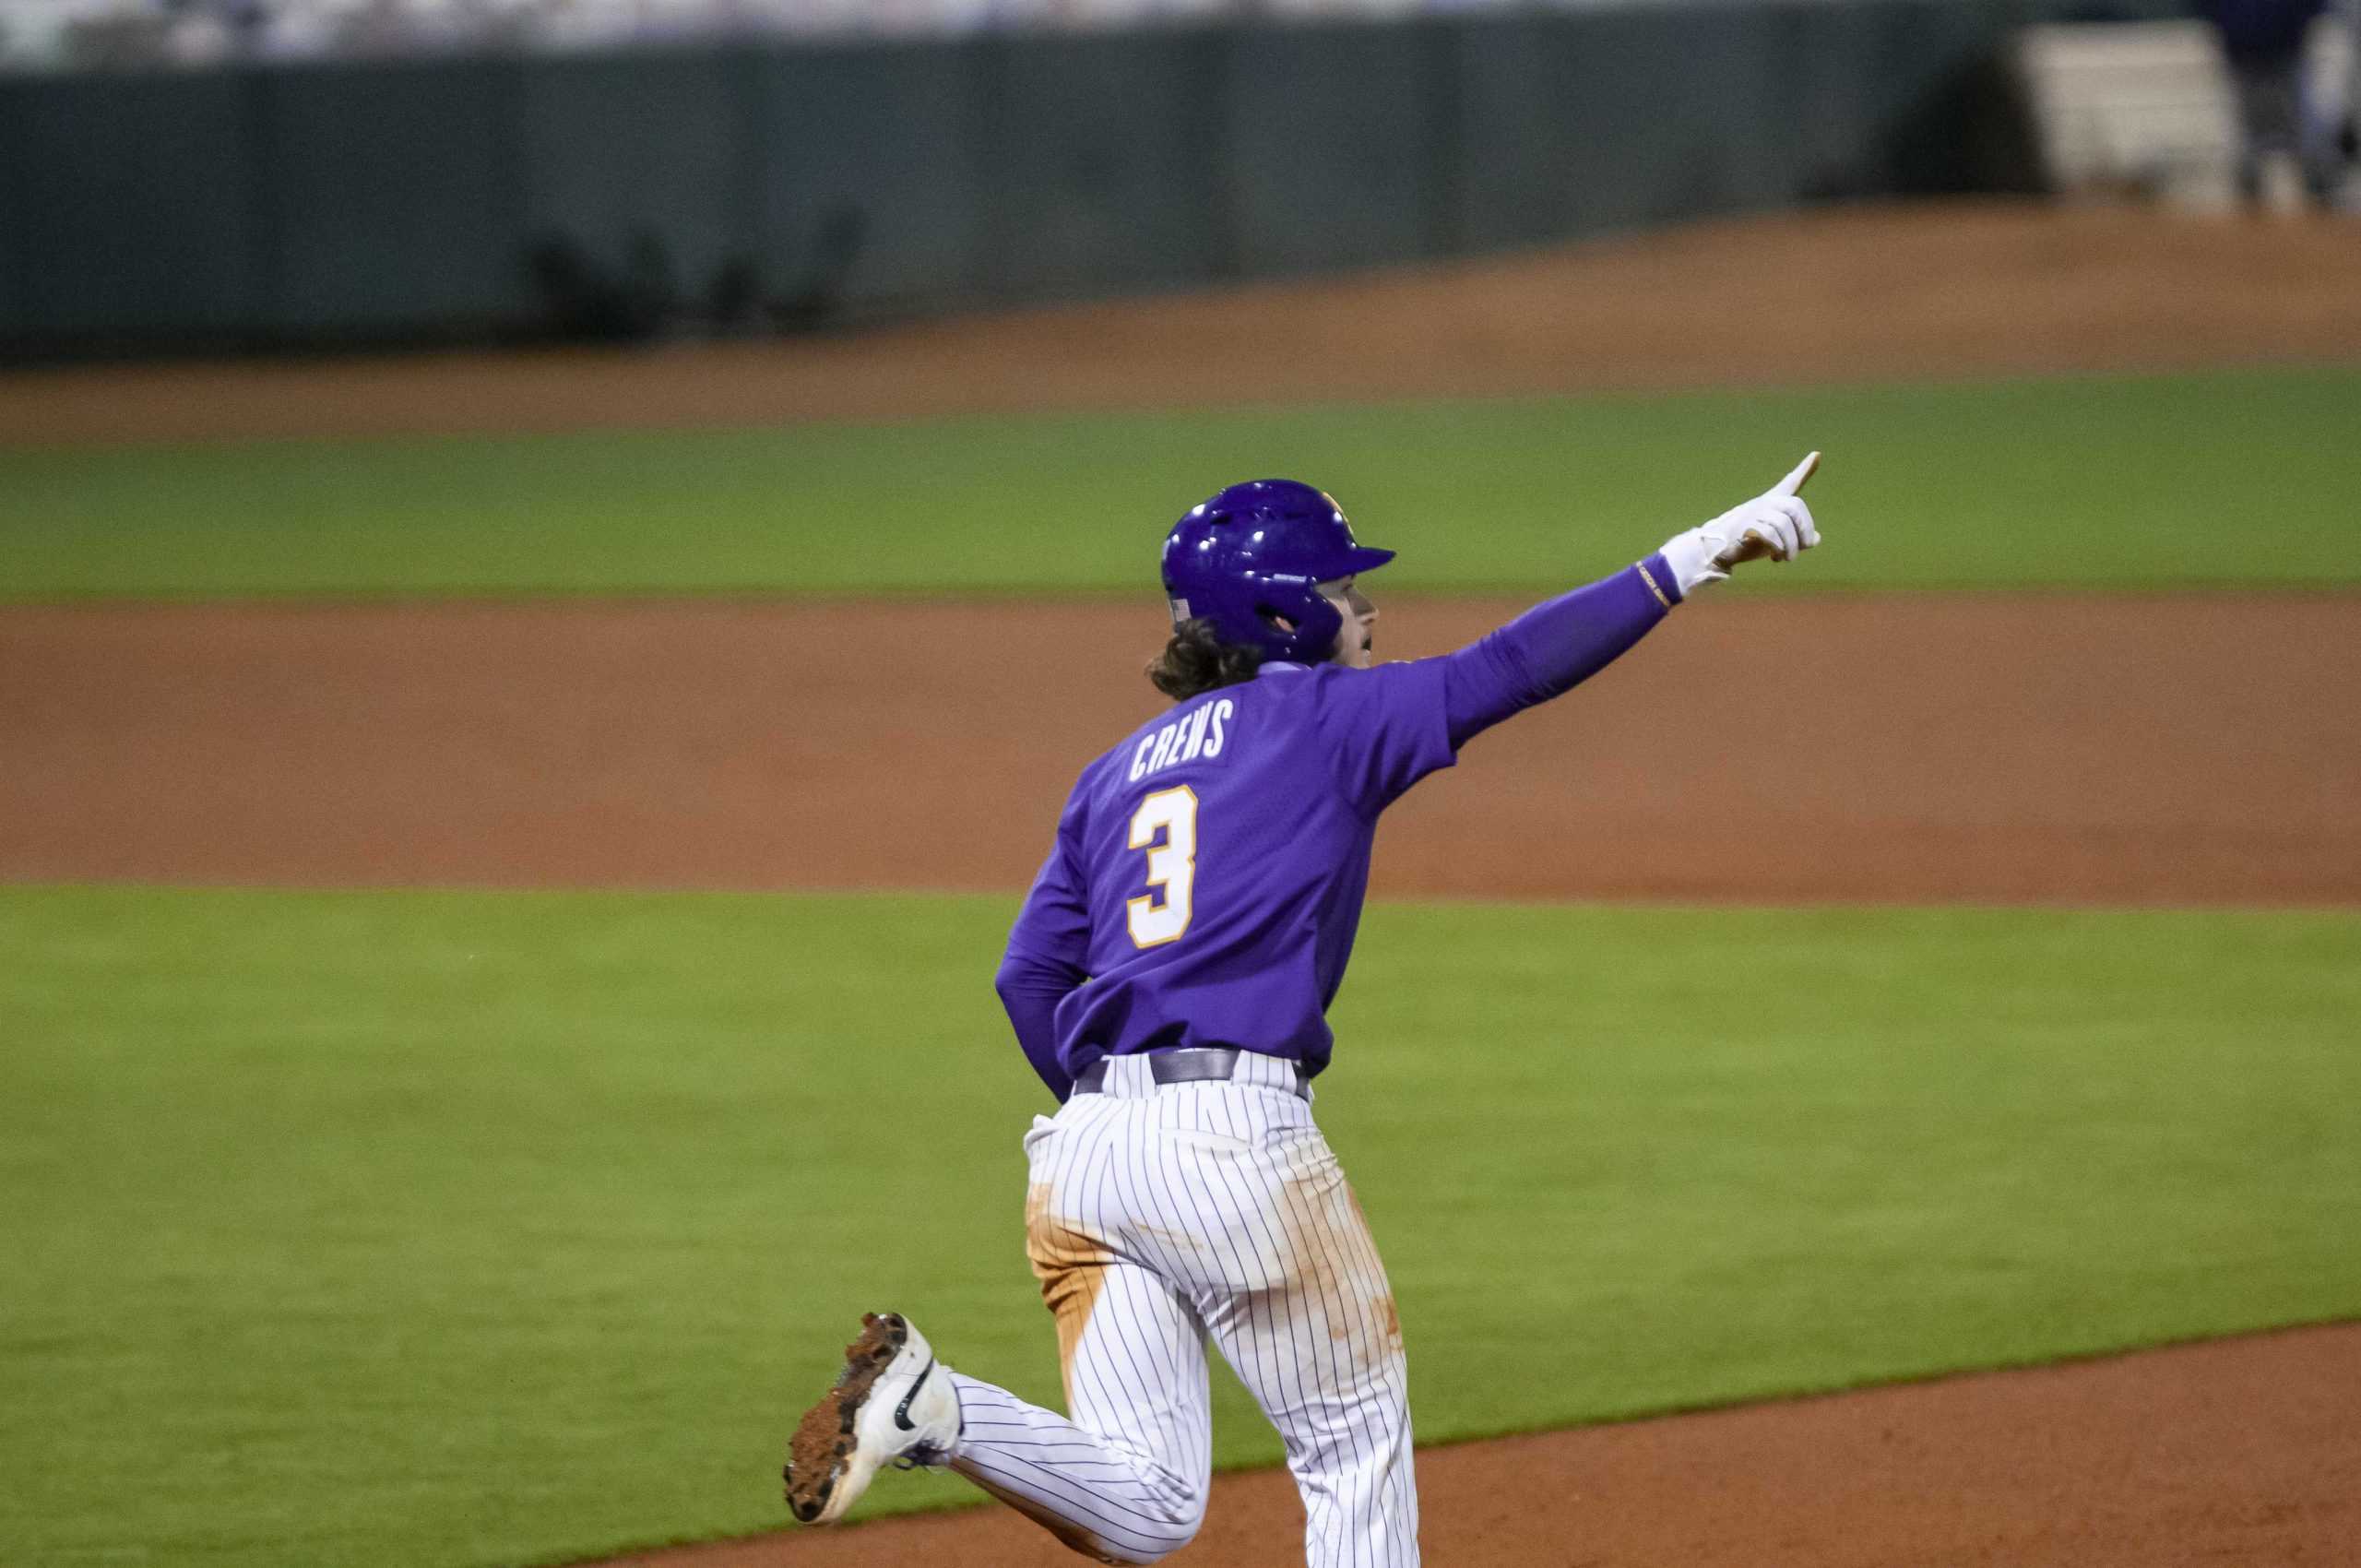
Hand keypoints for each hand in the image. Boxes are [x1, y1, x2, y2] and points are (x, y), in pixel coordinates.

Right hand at [1658, 452, 1821, 594]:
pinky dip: (1777, 548)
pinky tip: (1775, 557)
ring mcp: (1753, 513)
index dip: (1804, 470)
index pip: (1790, 483)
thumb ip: (1796, 538)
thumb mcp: (1776, 541)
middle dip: (1804, 529)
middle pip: (1795, 507)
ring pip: (1783, 524)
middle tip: (1804, 548)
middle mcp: (1763, 504)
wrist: (1715, 551)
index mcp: (1771, 503)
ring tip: (1787, 558)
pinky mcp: (1744, 526)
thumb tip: (1815, 539)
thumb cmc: (1744, 545)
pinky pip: (1769, 534)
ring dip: (1791, 545)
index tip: (1816, 455)